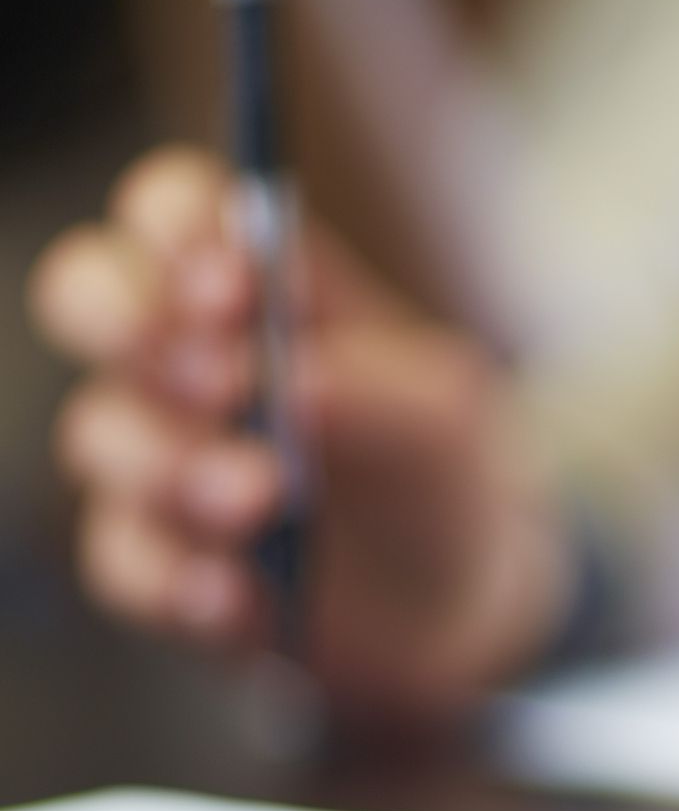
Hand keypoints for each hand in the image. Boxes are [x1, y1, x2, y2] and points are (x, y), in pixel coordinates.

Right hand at [28, 146, 565, 718]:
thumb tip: (296, 384)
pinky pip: (127, 563)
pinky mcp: (157, 560)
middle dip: (127, 324)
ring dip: (175, 465)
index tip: (231, 290)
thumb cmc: (445, 473)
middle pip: (84, 292)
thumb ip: (384, 390)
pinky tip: (240, 597)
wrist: (461, 602)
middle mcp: (183, 357)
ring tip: (262, 498)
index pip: (173, 208)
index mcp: (256, 287)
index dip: (176, 230)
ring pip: (100, 435)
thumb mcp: (451, 421)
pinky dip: (180, 580)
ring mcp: (157, 456)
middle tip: (218, 383)